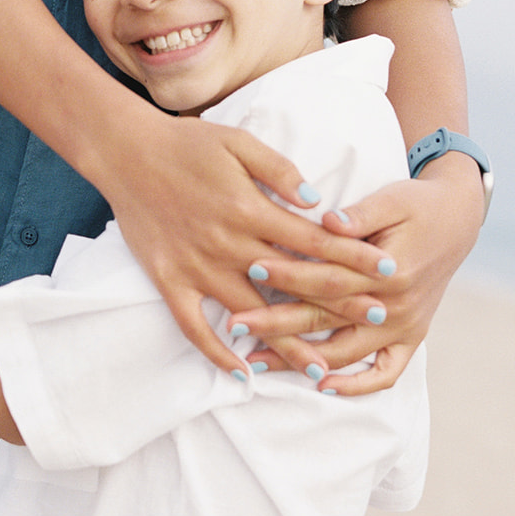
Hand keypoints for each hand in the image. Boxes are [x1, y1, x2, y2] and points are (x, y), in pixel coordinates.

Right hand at [103, 110, 394, 376]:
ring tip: (322, 369)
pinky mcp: (170, 281)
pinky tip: (243, 373)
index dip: (354, 256)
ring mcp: (197, 267)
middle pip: (292, 283)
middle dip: (338, 302)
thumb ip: (279, 170)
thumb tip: (317, 202)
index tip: (388, 270)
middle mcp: (227, 244)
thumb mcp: (238, 142)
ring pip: (251, 315)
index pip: (313, 240)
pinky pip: (195, 327)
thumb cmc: (186, 143)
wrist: (125, 152)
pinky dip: (218, 353)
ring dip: (288, 344)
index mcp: (249, 209)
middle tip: (376, 319)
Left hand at [228, 157, 484, 392]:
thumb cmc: (417, 203)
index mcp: (388, 270)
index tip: (249, 269)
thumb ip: (361, 214)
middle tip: (234, 325)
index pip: (328, 276)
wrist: (459, 220)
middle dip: (276, 323)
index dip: (288, 274)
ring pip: (345, 352)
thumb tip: (328, 220)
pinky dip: (356, 385)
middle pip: (326, 318)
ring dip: (300, 360)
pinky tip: (320, 385)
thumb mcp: (393, 199)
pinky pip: (385, 373)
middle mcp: (395, 306)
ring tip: (256, 360)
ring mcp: (405, 326)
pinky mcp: (412, 337)